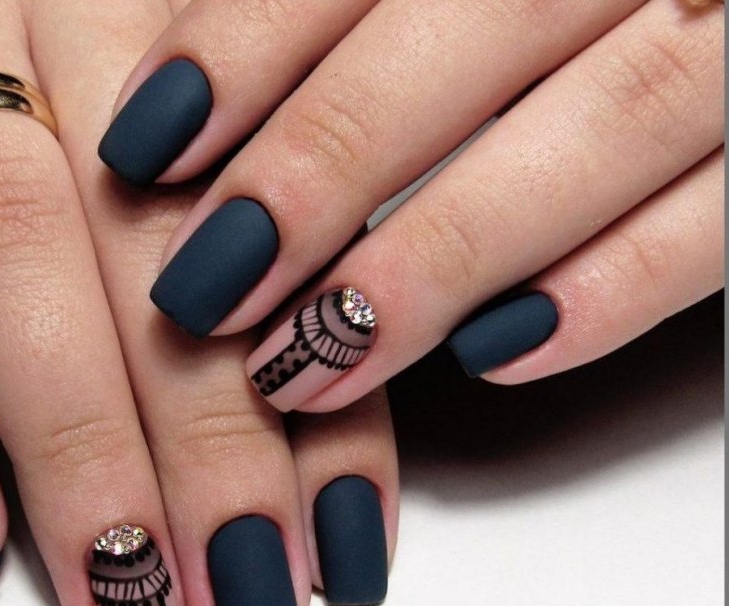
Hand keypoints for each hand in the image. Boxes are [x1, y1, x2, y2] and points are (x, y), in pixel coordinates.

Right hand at [0, 2, 398, 605]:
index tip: (342, 533)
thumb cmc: (104, 22)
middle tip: (241, 589)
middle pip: (154, 252)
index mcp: (205, 23)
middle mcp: (66, 11)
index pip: (290, 233)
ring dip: (74, 444)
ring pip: (12, 252)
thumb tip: (327, 368)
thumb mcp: (211, 74)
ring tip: (125, 589)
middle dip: (206, 445)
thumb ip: (258, 190)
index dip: (325, 396)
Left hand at [100, 0, 723, 411]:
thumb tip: (191, 95)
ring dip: (437, 259)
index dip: (245, 45)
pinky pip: (722, 221)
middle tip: (205, 283)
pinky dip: (611, 292)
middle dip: (320, 168)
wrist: (717, 3)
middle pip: (467, 35)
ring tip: (311, 357)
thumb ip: (353, 12)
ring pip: (601, 129)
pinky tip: (495, 354)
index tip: (147, 144)